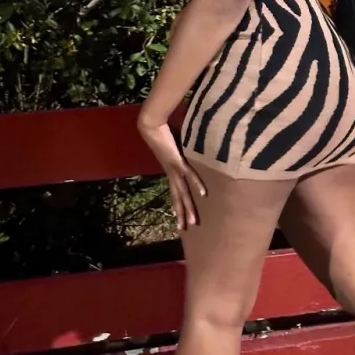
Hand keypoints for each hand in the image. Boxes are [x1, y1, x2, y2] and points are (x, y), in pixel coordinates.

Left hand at [137, 115, 206, 230]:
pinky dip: (196, 184)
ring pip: (183, 192)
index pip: (173, 192)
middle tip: (184, 228)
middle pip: (178, 197)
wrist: (151, 127)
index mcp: (169, 171)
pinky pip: (190, 175)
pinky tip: (203, 194)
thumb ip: (177, 152)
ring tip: (192, 221)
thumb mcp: (171, 147)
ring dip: (188, 207)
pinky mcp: (178, 161)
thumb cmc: (161, 133)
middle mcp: (171, 173)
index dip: (176, 205)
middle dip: (181, 213)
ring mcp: (174, 169)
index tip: (177, 217)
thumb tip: (183, 153)